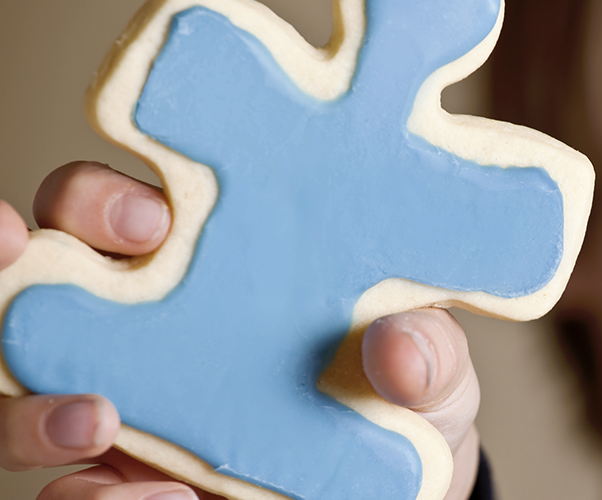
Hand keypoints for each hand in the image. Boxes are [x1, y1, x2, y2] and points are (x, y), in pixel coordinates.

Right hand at [0, 162, 481, 499]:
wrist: (398, 482)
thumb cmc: (404, 393)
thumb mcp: (432, 369)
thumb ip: (428, 352)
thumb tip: (399, 348)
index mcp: (219, 262)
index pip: (126, 208)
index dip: (104, 199)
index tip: (149, 217)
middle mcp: (156, 322)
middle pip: (50, 270)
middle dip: (25, 260)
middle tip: (60, 272)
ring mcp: (132, 401)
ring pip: (30, 381)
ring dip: (31, 401)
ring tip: (95, 420)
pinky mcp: (128, 484)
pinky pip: (75, 486)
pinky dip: (89, 494)